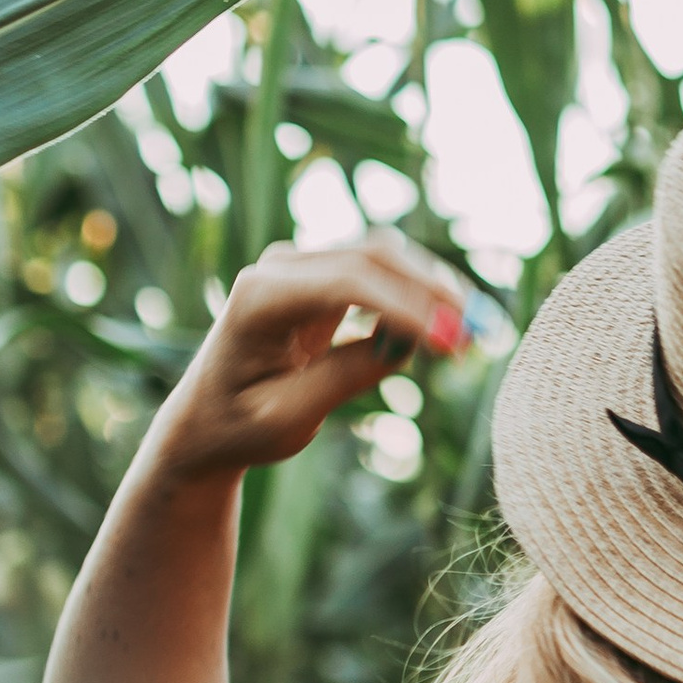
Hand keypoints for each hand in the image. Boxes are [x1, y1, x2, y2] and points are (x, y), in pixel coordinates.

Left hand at [149, 228, 476, 479]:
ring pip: (383, 256)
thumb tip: (406, 343)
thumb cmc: (239, 426)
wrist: (206, 421)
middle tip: (477, 334)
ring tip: (469, 333)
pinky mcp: (320, 275)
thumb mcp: (288, 416)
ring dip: (431, 288)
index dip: (406, 307)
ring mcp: (299, 265)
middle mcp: (277, 267)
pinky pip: (380, 271)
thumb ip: (344, 376)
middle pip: (372, 256)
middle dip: (431, 290)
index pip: (346, 284)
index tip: (451, 343)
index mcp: (258, 298)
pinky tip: (445, 325)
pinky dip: (417, 291)